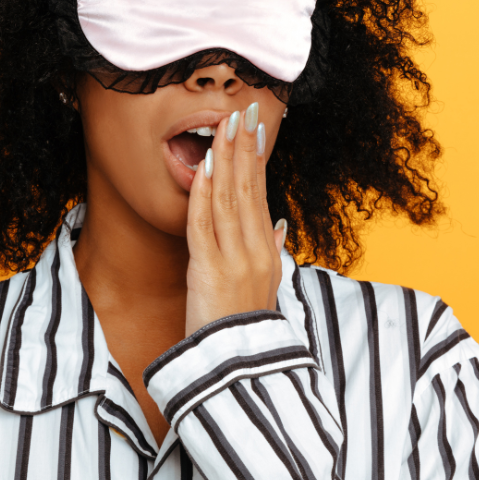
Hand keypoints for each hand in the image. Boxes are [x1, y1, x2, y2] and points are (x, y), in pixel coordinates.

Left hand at [185, 102, 288, 335]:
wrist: (237, 369)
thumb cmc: (243, 330)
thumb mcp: (266, 287)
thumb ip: (272, 252)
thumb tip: (277, 225)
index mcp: (268, 252)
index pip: (261, 195)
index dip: (256, 159)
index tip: (254, 128)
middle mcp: (256, 251)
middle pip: (249, 189)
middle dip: (244, 147)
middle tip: (243, 110)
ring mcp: (234, 260)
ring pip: (228, 200)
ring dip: (225, 160)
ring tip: (223, 127)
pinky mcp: (210, 271)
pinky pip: (204, 225)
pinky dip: (202, 195)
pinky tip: (201, 168)